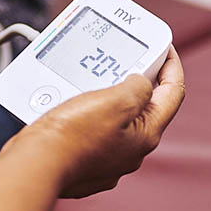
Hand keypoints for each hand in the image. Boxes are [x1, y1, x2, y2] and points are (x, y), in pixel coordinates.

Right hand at [1, 46, 184, 197]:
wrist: (37, 163)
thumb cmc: (72, 135)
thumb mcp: (115, 101)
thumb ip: (137, 87)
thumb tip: (140, 82)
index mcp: (145, 134)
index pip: (173, 93)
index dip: (172, 66)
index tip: (164, 47)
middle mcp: (131, 149)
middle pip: (145, 105)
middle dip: (137, 79)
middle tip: (125, 58)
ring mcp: (108, 157)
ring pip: (117, 117)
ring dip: (109, 94)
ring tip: (93, 77)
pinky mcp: (86, 159)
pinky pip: (94, 127)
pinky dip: (89, 110)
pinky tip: (74, 101)